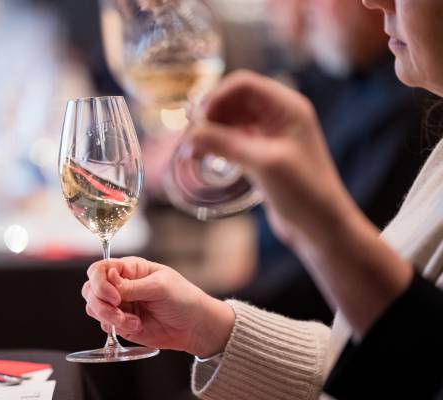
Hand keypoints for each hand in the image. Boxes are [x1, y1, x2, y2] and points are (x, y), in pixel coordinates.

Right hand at [82, 257, 233, 357]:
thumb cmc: (184, 299)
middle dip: (101, 302)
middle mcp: (120, 285)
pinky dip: (115, 327)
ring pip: (93, 307)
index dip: (101, 282)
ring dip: (108, 316)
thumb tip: (108, 278)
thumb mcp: (160, 287)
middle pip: (91, 288)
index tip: (114, 296)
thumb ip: (131, 286)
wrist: (195, 327)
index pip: (100, 268)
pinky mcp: (121, 323)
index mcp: (130, 269)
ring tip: (130, 321)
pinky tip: (136, 325)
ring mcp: (119, 304)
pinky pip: (104, 324)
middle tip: (119, 309)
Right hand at [189, 70, 359, 248]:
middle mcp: (279, 115)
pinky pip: (234, 139)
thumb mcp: (264, 163)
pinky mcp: (262, 154)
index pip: (243, 84)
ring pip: (231, 120)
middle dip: (210, 114)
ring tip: (192, 150)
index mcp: (287, 107)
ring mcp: (271, 135)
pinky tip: (203, 157)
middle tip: (189, 136)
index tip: (196, 119)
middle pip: (234, 99)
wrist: (321, 227)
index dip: (216, 97)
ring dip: (210, 130)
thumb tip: (191, 134)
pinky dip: (217, 144)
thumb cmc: (304, 192)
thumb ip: (226, 144)